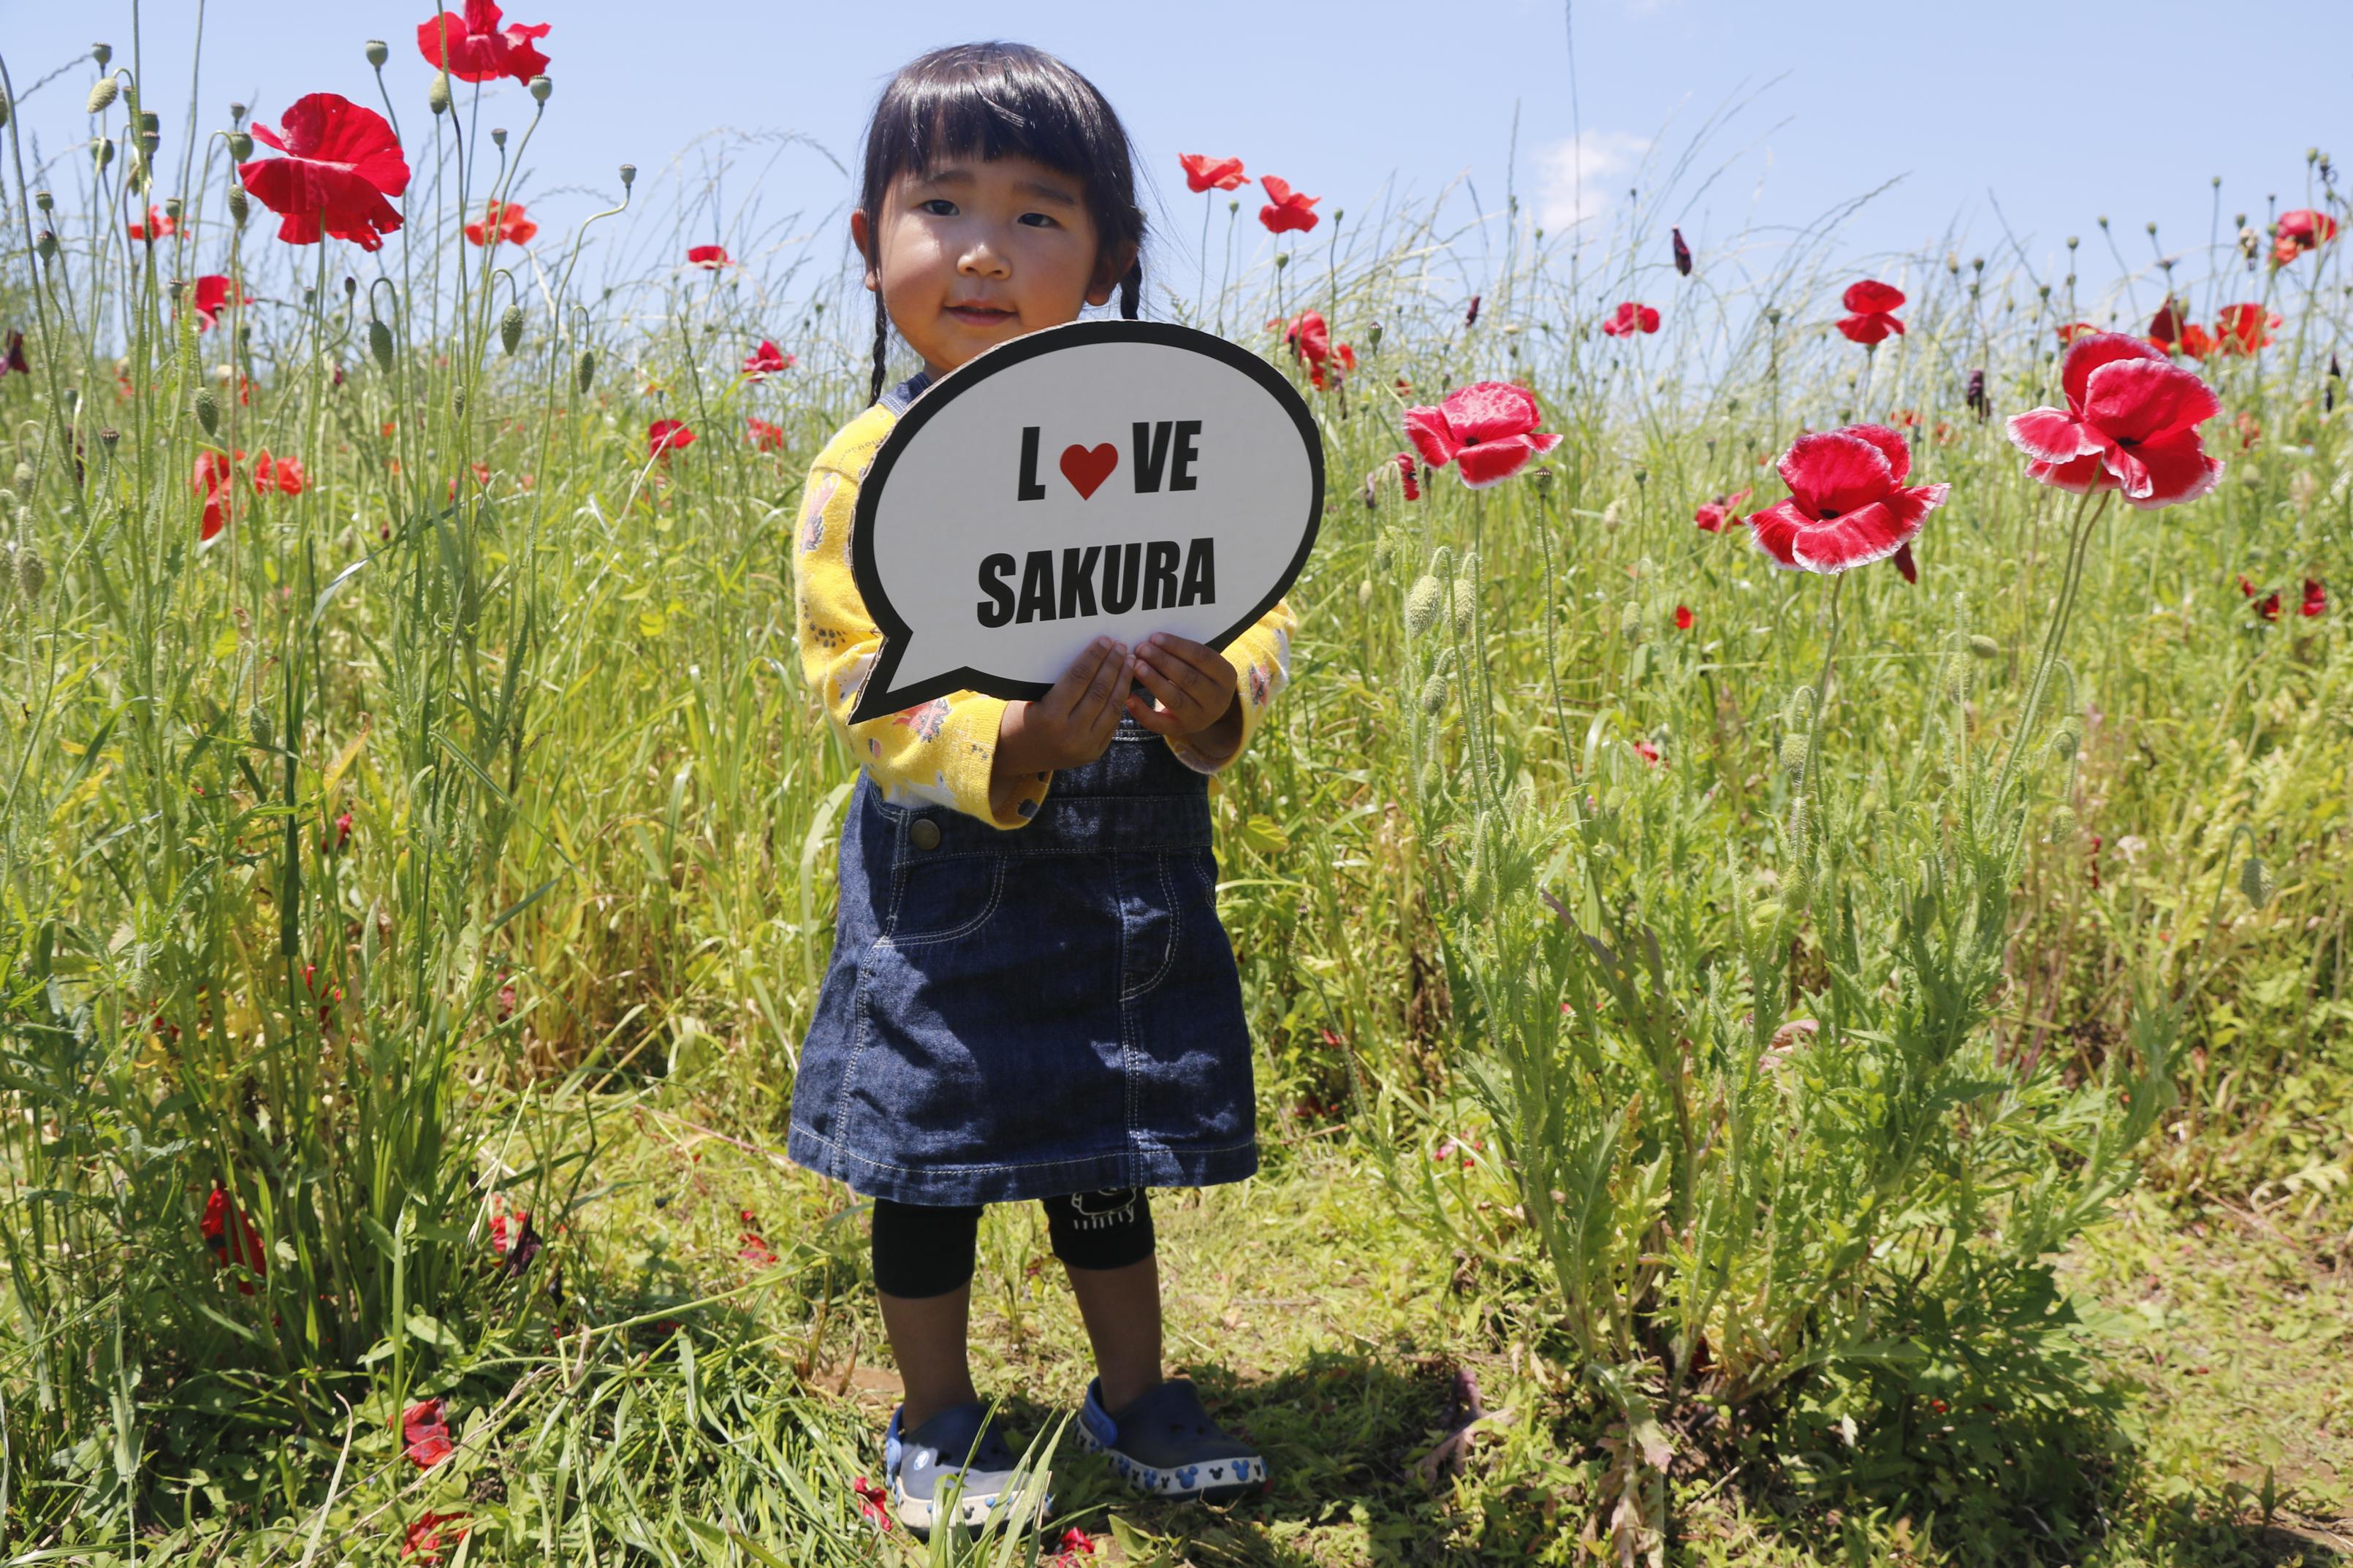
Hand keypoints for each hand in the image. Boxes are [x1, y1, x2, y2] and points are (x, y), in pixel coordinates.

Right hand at [995, 637, 1131, 780]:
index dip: (1094, 656)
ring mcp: (1085, 746)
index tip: (1104, 640)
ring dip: (1123, 681)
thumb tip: (1089, 655)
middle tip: (1120, 646)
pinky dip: (1120, 701)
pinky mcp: (1094, 753)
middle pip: (1099, 691)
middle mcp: (1070, 734)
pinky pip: (1113, 723)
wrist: (1017, 755)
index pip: (1079, 678)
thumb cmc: (1019, 717)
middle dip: (1112, 665)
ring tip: (1129, 662)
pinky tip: (1124, 684)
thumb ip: (1059, 682)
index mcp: (1049, 717)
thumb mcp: (1030, 697)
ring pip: (1112, 707)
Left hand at [1126, 634, 1240, 757]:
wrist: (1205, 710)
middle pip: (1188, 678)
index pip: (1202, 657)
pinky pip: (1160, 724)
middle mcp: (1217, 700)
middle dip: (1162, 661)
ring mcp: (1200, 718)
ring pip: (1175, 699)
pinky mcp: (1181, 730)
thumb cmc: (1199, 678)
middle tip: (1142, 649)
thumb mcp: (1203, 666)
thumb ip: (1185, 655)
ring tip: (1136, 666)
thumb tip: (1153, 640)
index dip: (1177, 646)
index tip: (1155, 637)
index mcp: (1226, 677)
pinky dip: (1143, 712)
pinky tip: (1129, 698)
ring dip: (1153, 681)